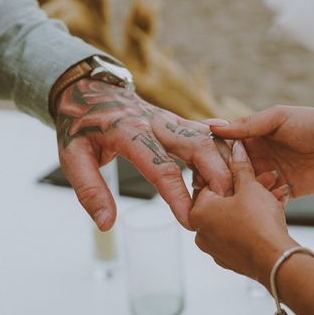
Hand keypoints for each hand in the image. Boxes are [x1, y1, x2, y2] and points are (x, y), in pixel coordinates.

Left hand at [54, 78, 232, 230]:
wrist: (87, 89)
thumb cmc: (79, 126)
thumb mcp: (72, 158)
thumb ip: (90, 190)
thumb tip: (107, 224)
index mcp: (129, 132)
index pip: (159, 166)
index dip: (177, 195)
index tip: (189, 220)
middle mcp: (155, 122)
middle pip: (195, 143)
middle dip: (217, 171)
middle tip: (231, 201)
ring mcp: (169, 119)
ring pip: (206, 136)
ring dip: (225, 160)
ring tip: (241, 188)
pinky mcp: (176, 121)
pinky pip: (205, 133)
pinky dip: (222, 148)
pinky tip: (239, 165)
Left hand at [190, 141, 297, 285]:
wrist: (276, 261)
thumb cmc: (258, 224)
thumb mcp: (250, 187)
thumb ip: (241, 166)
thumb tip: (236, 149)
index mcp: (198, 212)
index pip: (209, 183)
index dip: (231, 172)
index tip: (244, 166)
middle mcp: (202, 232)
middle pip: (225, 201)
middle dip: (248, 188)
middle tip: (267, 179)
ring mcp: (217, 248)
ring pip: (236, 217)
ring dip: (256, 203)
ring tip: (277, 193)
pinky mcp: (232, 259)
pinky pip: (242, 233)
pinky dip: (256, 221)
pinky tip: (276, 210)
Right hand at [208, 106, 313, 197]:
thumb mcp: (279, 118)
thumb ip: (249, 124)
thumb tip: (216, 128)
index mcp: (253, 136)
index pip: (224, 146)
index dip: (211, 153)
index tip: (200, 160)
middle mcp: (257, 157)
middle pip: (230, 170)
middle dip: (223, 177)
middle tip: (216, 183)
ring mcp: (269, 175)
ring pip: (246, 187)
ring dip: (244, 190)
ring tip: (248, 190)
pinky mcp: (283, 192)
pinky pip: (266, 200)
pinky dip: (264, 201)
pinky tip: (269, 198)